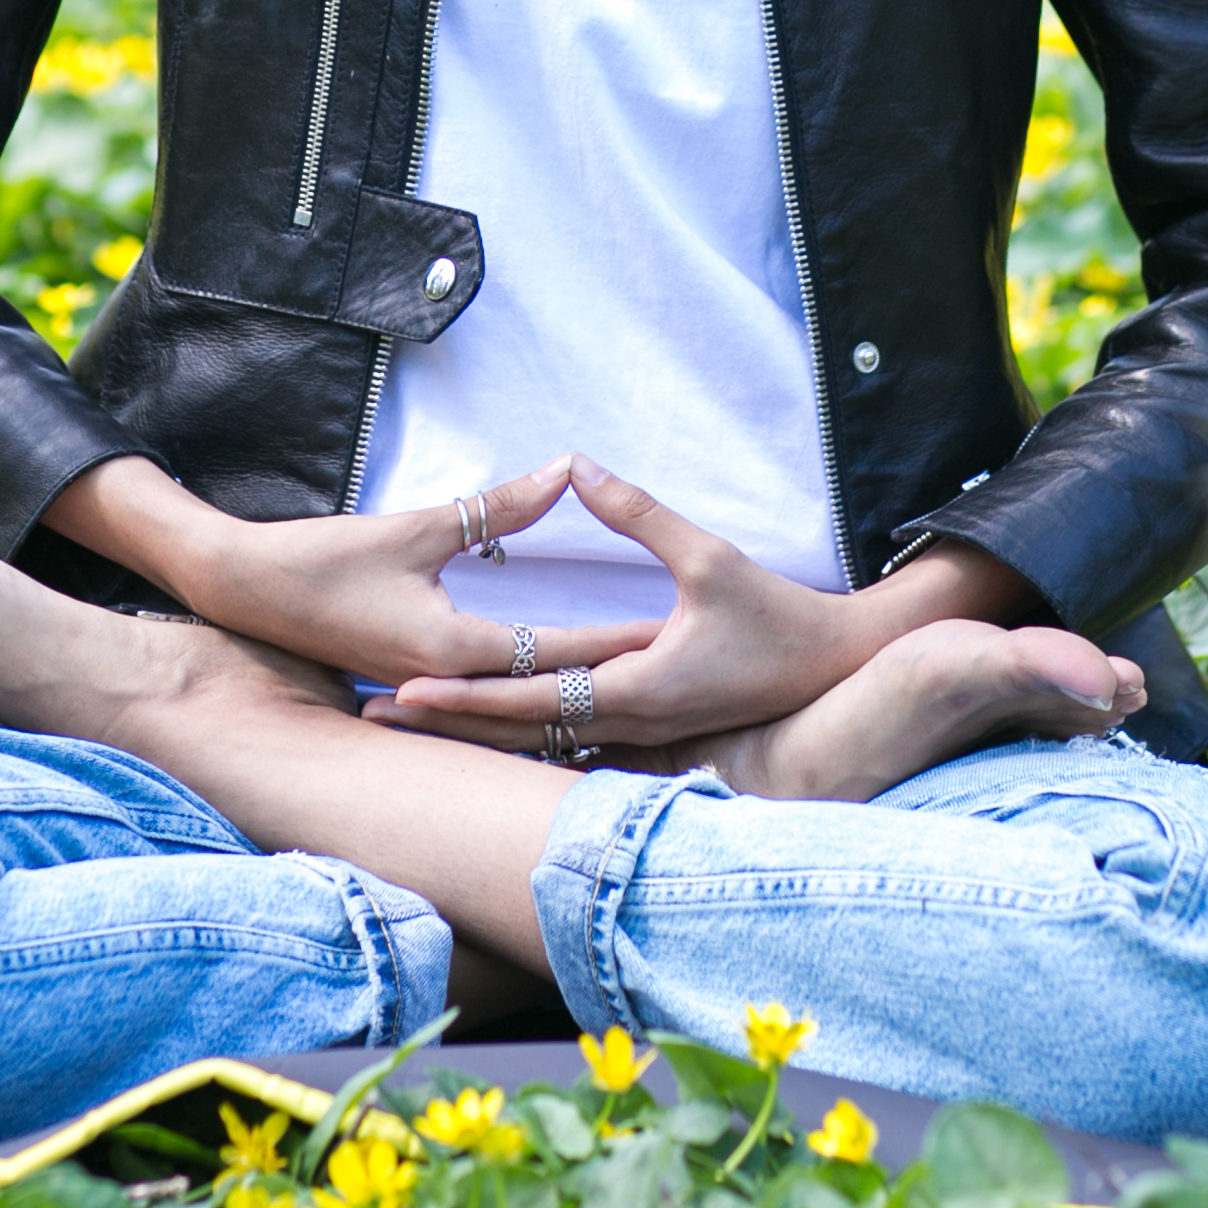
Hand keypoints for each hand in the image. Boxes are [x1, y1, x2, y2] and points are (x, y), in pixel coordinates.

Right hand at [50, 449, 661, 687]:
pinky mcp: (417, 685)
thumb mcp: (416, 526)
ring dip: (575, 696)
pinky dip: (530, 699)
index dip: (619, 642)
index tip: (676, 636)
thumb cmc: (322, 560)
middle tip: (683, 666)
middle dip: (614, 679)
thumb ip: (497, 506)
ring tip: (642, 689)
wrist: (242, 592)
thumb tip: (568, 468)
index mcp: (453, 653)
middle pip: (549, 692)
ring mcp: (430, 693)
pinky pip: (489, 702)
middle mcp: (447, 685)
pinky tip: (560, 697)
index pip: (558, 653)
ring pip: (521, 706)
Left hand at [379, 454, 885, 748]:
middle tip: (378, 715)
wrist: (829, 667)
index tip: (405, 688)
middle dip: (449, 725)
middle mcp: (627, 724)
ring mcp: (637, 735)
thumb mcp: (707, 555)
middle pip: (520, 734)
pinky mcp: (646, 731)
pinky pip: (570, 743)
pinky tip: (485, 735)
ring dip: (477, 735)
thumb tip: (577, 463)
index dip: (465, 695)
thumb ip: (639, 512)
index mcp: (635, 688)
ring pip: (540, 745)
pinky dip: (521, 738)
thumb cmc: (774, 614)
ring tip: (411, 723)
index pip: (530, 700)